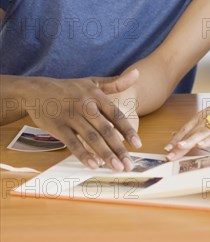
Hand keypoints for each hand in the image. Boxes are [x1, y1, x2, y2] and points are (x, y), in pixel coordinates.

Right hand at [23, 69, 141, 170]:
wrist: (38, 89)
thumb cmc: (70, 88)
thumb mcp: (93, 82)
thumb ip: (116, 83)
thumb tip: (138, 73)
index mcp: (96, 96)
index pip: (116, 115)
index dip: (128, 130)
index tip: (138, 145)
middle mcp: (86, 106)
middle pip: (106, 129)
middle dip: (119, 148)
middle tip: (129, 164)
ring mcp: (71, 117)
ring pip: (91, 138)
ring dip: (105, 154)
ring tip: (116, 167)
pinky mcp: (58, 127)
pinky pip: (72, 143)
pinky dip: (83, 154)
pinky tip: (94, 164)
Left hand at [164, 85, 209, 159]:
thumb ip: (207, 123)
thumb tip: (195, 132)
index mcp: (207, 114)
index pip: (188, 128)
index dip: (177, 138)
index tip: (166, 148)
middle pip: (193, 132)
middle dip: (179, 144)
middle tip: (167, 155)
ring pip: (203, 133)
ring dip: (190, 141)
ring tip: (179, 149)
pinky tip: (202, 145)